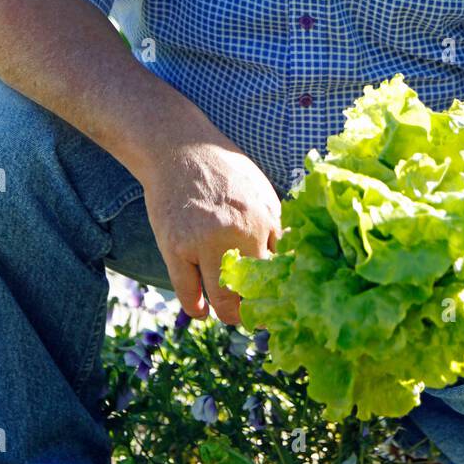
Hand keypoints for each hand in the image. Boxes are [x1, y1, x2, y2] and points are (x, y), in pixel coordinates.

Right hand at [142, 136, 281, 324]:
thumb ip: (276, 229)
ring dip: (228, 314)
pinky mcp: (174, 247)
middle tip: (255, 315)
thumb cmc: (224, 169)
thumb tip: (289, 266)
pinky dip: (197, 308)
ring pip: (222, 300)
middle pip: (253, 292)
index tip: (279, 304)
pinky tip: (201, 309)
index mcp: (262, 219)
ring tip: (230, 313)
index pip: (279, 272)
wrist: (179, 149)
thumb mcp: (262, 193)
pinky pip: (188, 293)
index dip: (281, 293)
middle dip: (256, 309)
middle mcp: (235, 233)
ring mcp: (202, 242)